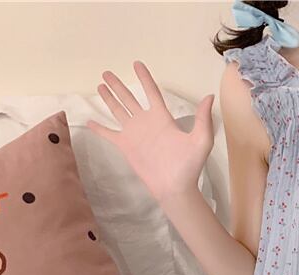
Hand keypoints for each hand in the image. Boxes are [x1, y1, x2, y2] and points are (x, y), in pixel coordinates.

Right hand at [86, 61, 214, 201]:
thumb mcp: (201, 140)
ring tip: (100, 85)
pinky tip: (89, 121)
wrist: (175, 187)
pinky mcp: (126, 146)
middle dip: (118, 86)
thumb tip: (210, 96)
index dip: (144, 78)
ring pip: (118, 111)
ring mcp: (134, 134)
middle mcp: (146, 122)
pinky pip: (109, 134)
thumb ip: (203, 118)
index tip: (136, 64)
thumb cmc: (189, 165)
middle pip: (129, 98)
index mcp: (162, 118)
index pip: (151, 92)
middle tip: (107, 72)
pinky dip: (98, 128)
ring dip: (108, 98)